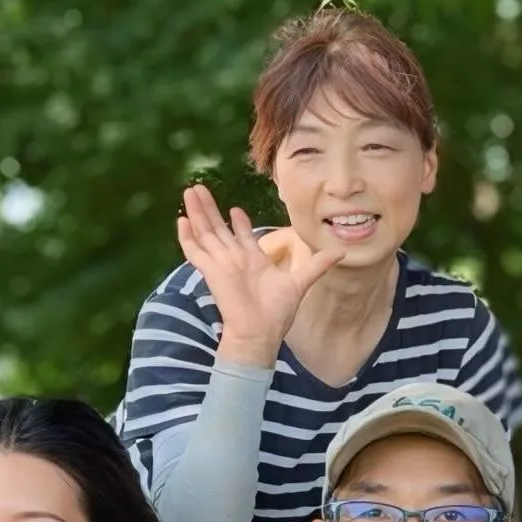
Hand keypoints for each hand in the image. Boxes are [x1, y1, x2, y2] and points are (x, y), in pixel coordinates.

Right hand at [177, 179, 345, 365]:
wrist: (260, 333)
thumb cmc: (277, 313)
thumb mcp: (301, 282)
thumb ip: (317, 264)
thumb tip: (341, 252)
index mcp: (253, 260)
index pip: (240, 235)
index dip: (237, 222)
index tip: (236, 208)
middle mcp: (234, 259)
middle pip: (218, 227)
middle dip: (209, 208)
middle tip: (200, 188)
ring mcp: (221, 264)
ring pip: (205, 232)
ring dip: (197, 212)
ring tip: (189, 192)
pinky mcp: (211, 271)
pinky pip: (194, 252)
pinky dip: (186, 237)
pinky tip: (181, 221)